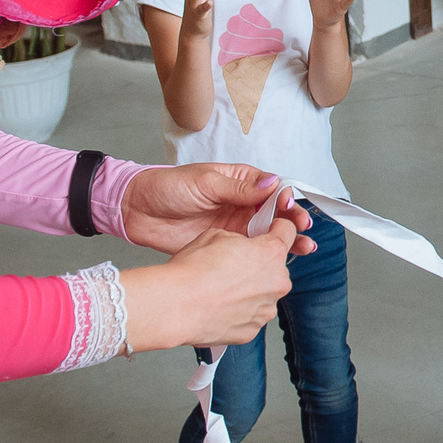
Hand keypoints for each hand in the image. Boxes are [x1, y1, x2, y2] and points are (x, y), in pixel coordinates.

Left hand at [121, 164, 315, 256]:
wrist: (137, 212)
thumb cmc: (168, 188)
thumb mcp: (205, 182)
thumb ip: (239, 187)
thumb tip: (273, 183)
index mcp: (240, 181)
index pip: (273, 188)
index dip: (286, 197)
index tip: (291, 206)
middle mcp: (242, 203)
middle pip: (277, 213)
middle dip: (294, 220)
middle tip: (305, 228)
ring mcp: (234, 226)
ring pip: (269, 234)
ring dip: (288, 241)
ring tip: (306, 248)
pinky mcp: (224, 246)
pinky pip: (250, 252)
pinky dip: (266, 257)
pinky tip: (280, 262)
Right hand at [122, 214, 297, 351]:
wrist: (176, 306)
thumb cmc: (191, 271)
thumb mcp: (216, 234)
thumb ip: (239, 239)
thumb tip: (240, 245)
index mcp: (271, 252)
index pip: (289, 231)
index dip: (278, 227)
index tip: (273, 229)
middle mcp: (277, 282)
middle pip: (276, 267)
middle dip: (259, 264)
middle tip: (233, 265)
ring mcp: (266, 309)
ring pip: (264, 294)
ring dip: (249, 290)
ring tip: (221, 288)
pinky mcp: (253, 330)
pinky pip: (251, 316)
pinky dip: (239, 311)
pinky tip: (219, 305)